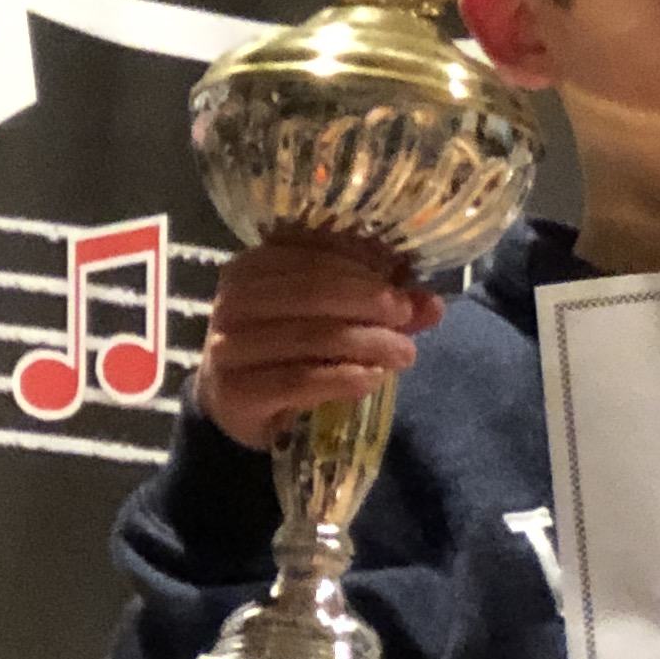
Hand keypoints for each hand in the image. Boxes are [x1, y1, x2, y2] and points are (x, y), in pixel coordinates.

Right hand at [193, 237, 437, 448]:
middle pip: (309, 291)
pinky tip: (371, 380)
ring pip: (307, 336)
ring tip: (404, 354)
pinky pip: (296, 380)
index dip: (362, 263)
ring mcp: (227, 346)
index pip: (311, 252)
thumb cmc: (289, 351)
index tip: (401, 276)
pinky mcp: (234, 391)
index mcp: (253, 267)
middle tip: (405, 315)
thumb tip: (432, 303)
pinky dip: (340, 379)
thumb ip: (379, 307)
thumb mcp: (334, 319)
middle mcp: (232, 301)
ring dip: (365, 342)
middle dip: (368, 301)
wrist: (239, 405)